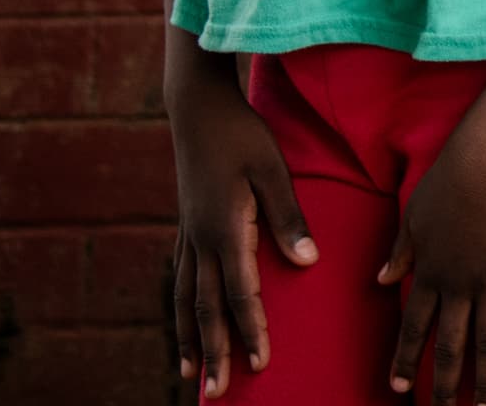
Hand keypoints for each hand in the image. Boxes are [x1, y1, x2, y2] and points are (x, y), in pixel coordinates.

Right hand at [164, 45, 315, 398]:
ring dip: (190, 340)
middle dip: (215, 351)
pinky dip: (179, 311)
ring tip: (191, 376)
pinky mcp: (185, 229)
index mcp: (225, 229)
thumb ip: (289, 216)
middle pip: (207, 308)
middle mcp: (200, 241)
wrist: (197, 109)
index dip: (251, 328)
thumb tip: (307, 262)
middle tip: (219, 392)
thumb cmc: (242, 135)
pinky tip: (182, 326)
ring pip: (185, 300)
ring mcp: (188, 236)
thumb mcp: (272, 169)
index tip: (261, 361)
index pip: (240, 292)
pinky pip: (178, 281)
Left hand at [379, 138, 485, 401]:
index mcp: (429, 274)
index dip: (405, 358)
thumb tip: (381, 280)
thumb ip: (400, 253)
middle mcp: (458, 287)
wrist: (483, 163)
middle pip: (450, 346)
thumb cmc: (445, 183)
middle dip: (444, 385)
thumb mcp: (411, 218)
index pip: (413, 327)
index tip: (398, 387)